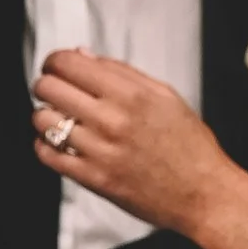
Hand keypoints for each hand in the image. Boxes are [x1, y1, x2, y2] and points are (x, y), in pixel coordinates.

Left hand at [32, 50, 233, 237]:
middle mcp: (112, 120)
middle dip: (46, 85)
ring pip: (43, 120)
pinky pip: (48, 155)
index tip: (56, 66)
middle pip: (49, 88)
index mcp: (131, 94)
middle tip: (54, 90)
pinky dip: (45, 145)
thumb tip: (82, 55)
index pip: (68, 63)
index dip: (55, 61)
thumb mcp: (165, 96)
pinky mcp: (94, 179)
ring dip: (45, 115)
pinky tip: (59, 143)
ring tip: (59, 118)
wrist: (204, 193)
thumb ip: (122, 73)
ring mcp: (100, 151)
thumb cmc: (190, 145)